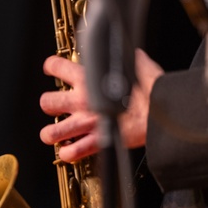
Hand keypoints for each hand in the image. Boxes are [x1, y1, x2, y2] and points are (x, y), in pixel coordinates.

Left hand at [39, 48, 162, 162]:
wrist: (160, 113)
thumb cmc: (152, 90)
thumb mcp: (139, 65)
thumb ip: (127, 60)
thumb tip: (131, 54)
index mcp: (90, 78)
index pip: (57, 66)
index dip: (52, 67)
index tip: (53, 69)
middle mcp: (83, 100)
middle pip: (47, 102)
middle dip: (50, 105)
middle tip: (58, 106)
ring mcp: (87, 122)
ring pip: (51, 132)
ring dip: (52, 134)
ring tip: (57, 134)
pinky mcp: (97, 141)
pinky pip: (72, 152)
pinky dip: (69, 153)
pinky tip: (72, 150)